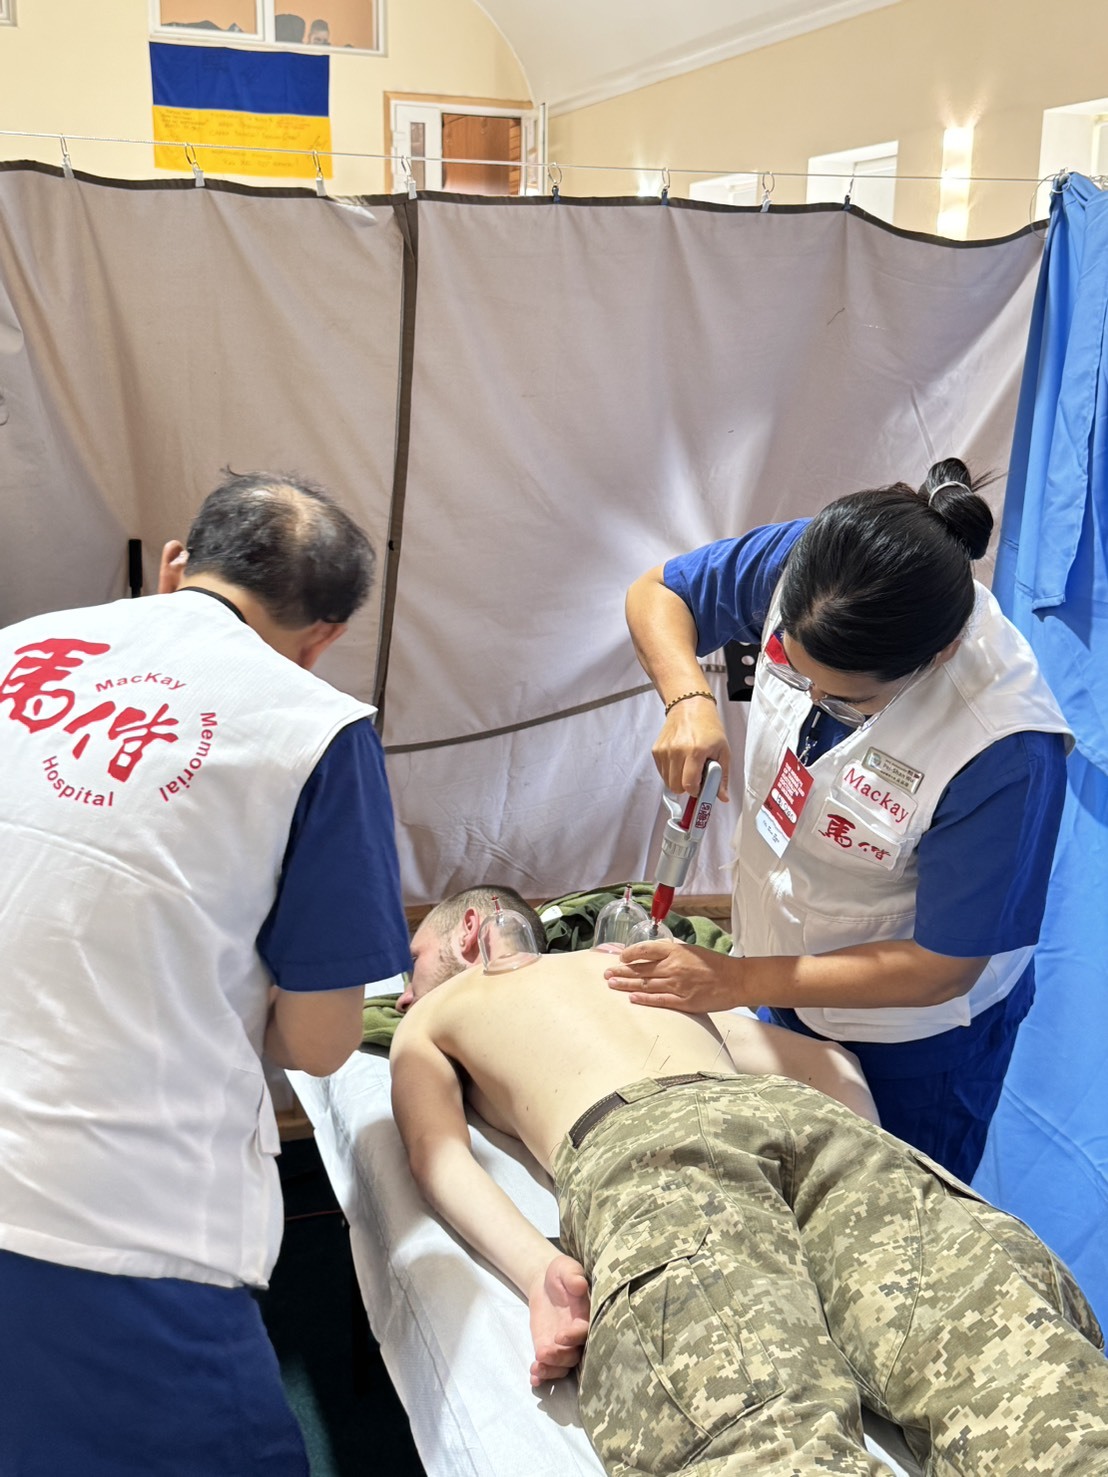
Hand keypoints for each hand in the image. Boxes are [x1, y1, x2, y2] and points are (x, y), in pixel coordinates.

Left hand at [528, 1254, 589, 1385]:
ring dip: (550, 1370)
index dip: (575, 1336)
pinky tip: (534, 1378)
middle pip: (574, 1354)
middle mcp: (577, 1335)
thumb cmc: (561, 1273)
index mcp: (586, 1316)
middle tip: (543, 1353)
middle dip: (559, 1357)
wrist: (546, 1282)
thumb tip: (579, 1284)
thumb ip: (572, 1276)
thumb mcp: (565, 1268)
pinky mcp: (549, 1348)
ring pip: (562, 1365)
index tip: (561, 1335)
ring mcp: (564, 1345)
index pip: (585, 1331)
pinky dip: (543, 1376)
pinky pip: (549, 1367)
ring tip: (536, 1368)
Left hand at [605, 939, 744, 1013]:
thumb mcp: (691, 950)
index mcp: (675, 951)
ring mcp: (678, 985)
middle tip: (606, 974)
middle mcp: (673, 967)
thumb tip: (651, 955)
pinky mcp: (684, 1001)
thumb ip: (671, 952)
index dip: (630, 953)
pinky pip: (659, 1000)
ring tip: (612, 984)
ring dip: (626, 984)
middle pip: (641, 969)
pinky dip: (644, 999)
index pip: (645, 949)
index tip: (620, 957)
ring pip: (645, 984)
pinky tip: (631, 998)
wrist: (735, 980)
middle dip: (621, 971)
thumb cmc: (714, 964)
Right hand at [653, 702, 730, 800]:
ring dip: (678, 780)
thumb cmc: (708, 726)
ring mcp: (664, 750)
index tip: (700, 789)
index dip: (695, 791)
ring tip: (688, 767)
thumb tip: (722, 797)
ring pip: (667, 782)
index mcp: (696, 751)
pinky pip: (662, 772)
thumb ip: (722, 776)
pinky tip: (679, 761)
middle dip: (686, 787)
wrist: (689, 706)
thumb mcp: (723, 751)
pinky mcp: (656, 750)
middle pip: (676, 786)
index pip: (689, 784)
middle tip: (695, 778)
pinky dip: (670, 772)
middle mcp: (677, 750)